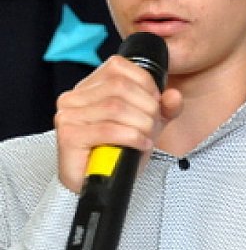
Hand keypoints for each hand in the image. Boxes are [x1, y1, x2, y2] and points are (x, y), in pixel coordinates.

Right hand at [54, 55, 182, 192]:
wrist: (102, 182)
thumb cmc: (121, 148)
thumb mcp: (150, 122)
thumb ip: (165, 107)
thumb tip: (173, 95)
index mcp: (91, 85)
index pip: (119, 66)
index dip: (145, 83)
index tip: (156, 102)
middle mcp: (74, 96)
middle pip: (120, 87)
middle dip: (146, 106)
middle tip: (153, 124)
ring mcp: (68, 115)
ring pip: (115, 107)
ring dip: (141, 123)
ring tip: (147, 136)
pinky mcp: (68, 136)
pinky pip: (108, 130)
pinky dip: (132, 137)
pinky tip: (140, 144)